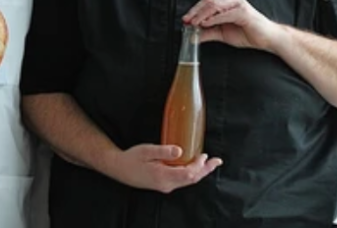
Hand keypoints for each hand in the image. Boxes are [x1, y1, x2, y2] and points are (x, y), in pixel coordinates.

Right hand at [105, 144, 221, 193]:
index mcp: (163, 176)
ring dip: (200, 172)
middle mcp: (167, 184)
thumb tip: (180, 150)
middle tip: (217, 161)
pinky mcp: (163, 184)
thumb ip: (163, 151)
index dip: (199, 166)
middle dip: (205, 170)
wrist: (119, 169)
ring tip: (209, 163)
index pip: (188, 174)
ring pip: (188, 181)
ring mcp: (165, 186)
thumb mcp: (147, 151)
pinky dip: (191, 173)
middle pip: (192, 179)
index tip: (205, 155)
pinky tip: (193, 165)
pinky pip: (181, 180)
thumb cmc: (132, 158)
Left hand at [182, 0, 283, 51]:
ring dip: (201, 15)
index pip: (207, 2)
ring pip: (214, 5)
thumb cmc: (249, 33)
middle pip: (208, 1)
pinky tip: (205, 24)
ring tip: (194, 23)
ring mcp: (238, 4)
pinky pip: (224, 14)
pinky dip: (213, 19)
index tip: (185, 20)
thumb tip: (193, 36)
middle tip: (186, 21)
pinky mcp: (243, 12)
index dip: (194, 10)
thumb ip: (208, 33)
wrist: (268, 39)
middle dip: (195, 12)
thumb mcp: (223, 34)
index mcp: (228, 1)